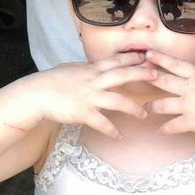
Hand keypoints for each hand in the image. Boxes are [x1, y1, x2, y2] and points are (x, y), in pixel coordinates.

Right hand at [20, 53, 156, 138]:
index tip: (147, 57)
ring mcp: (90, 97)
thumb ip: (88, 69)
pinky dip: (112, 131)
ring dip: (133, 108)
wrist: (36, 94)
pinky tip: (120, 137)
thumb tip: (97, 67)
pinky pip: (102, 123)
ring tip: (144, 115)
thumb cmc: (53, 80)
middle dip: (140, 75)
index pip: (116, 61)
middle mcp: (94, 81)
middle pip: (122, 75)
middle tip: (157, 76)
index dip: (132, 59)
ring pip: (118, 101)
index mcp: (91, 69)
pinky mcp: (84, 113)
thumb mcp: (72, 69)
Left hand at [146, 49, 194, 135]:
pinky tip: (160, 130)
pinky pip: (174, 125)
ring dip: (152, 107)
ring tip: (144, 109)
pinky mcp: (191, 121)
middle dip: (148, 78)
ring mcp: (188, 105)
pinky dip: (166, 129)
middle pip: (164, 82)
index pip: (175, 65)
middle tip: (135, 75)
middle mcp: (189, 89)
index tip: (148, 54)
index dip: (161, 59)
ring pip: (163, 105)